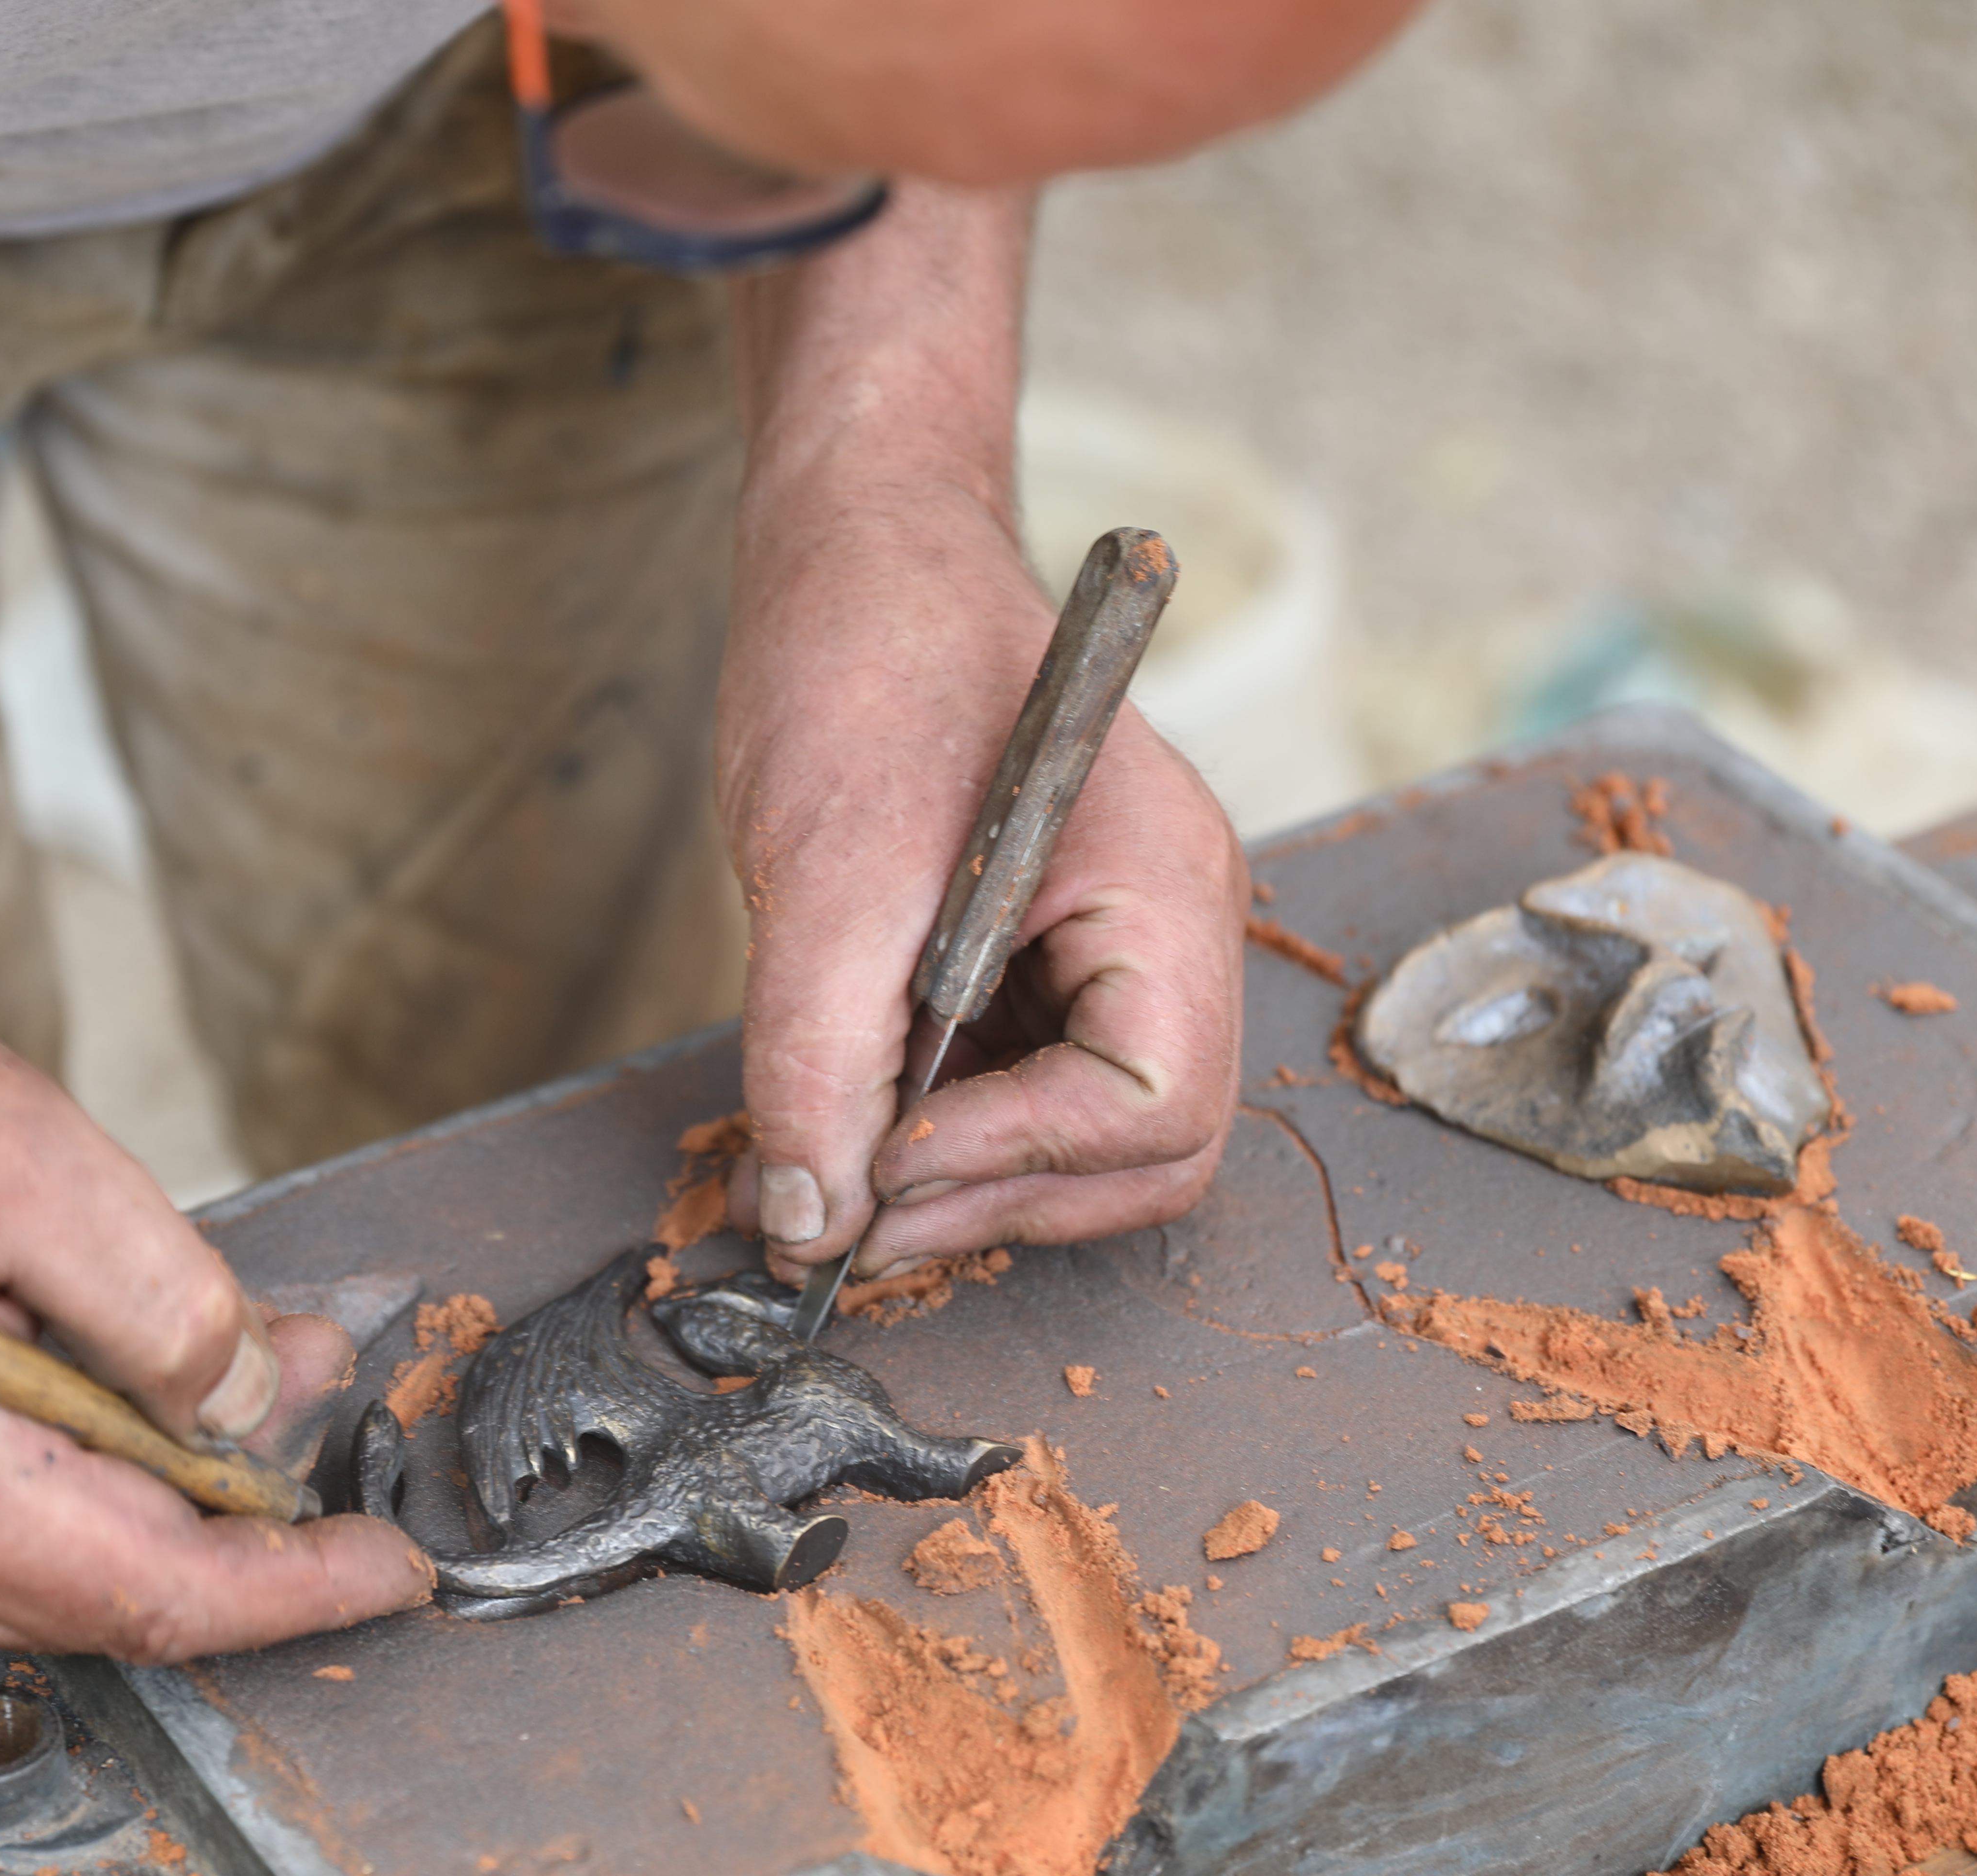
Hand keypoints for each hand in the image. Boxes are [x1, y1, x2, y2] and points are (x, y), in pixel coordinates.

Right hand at [0, 956, 433, 1662]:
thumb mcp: (25, 1154)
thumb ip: (163, 1297)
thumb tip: (264, 1403)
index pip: (159, 1594)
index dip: (294, 1590)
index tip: (394, 1575)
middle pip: (106, 1599)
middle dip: (231, 1516)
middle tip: (305, 1387)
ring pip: (41, 1583)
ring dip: (140, 1500)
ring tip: (193, 1369)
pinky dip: (53, 1493)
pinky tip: (71, 1391)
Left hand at [719, 483, 1247, 1280]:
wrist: (856, 552)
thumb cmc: (866, 654)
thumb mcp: (825, 868)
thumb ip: (819, 1057)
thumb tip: (810, 1222)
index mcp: (1163, 888)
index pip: (1156, 1103)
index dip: (1019, 1159)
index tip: (883, 1161)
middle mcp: (1166, 930)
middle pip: (1143, 1152)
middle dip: (996, 1197)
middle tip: (847, 1218)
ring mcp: (1113, 949)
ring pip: (1083, 1144)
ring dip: (962, 1181)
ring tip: (834, 1175)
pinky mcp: (1042, 961)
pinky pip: (1022, 1089)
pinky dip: (937, 1130)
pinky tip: (849, 1120)